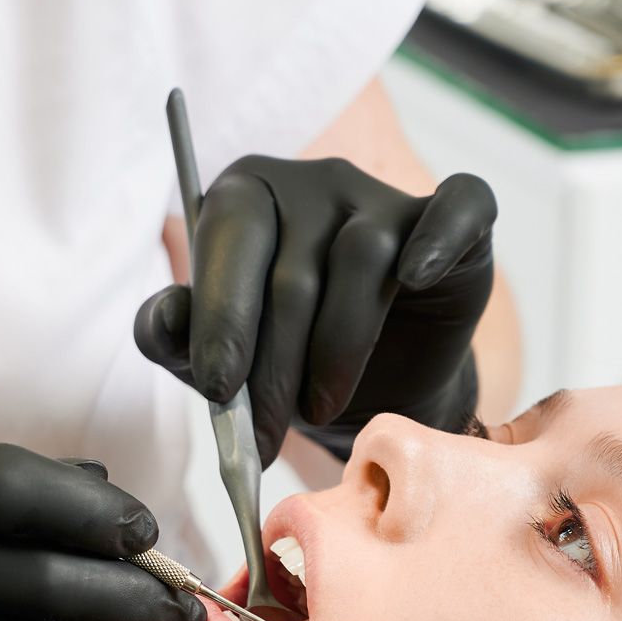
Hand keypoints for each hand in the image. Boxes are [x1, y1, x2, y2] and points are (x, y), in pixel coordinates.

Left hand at [135, 156, 495, 463]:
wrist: (372, 392)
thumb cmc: (284, 364)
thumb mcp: (216, 362)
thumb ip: (174, 337)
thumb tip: (163, 318)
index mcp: (247, 196)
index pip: (231, 237)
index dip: (222, 315)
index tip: (216, 388)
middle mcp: (315, 182)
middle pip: (294, 267)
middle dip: (272, 367)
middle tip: (261, 438)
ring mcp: (385, 197)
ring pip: (362, 261)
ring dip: (337, 352)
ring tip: (319, 412)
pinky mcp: (456, 222)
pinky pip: (458, 207)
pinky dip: (439, 238)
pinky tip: (415, 276)